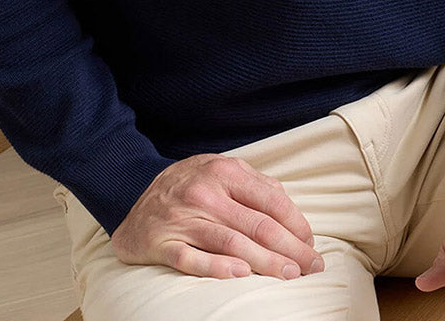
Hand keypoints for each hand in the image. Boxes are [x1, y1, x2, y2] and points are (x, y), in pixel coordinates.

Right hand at [110, 152, 325, 279]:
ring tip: (290, 275)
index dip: (296, 225)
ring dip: (266, 262)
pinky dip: (217, 268)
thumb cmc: (187, 186)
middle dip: (291, 248)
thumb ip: (253, 183)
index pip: (271, 200)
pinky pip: (192, 259)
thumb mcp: (218, 170)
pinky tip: (241, 275)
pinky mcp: (162, 243)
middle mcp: (205, 193)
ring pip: (232, 243)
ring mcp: (183, 219)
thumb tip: (290, 209)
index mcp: (223, 171)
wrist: (131, 196)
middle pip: (258, 225)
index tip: (311, 244)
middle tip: (312, 267)